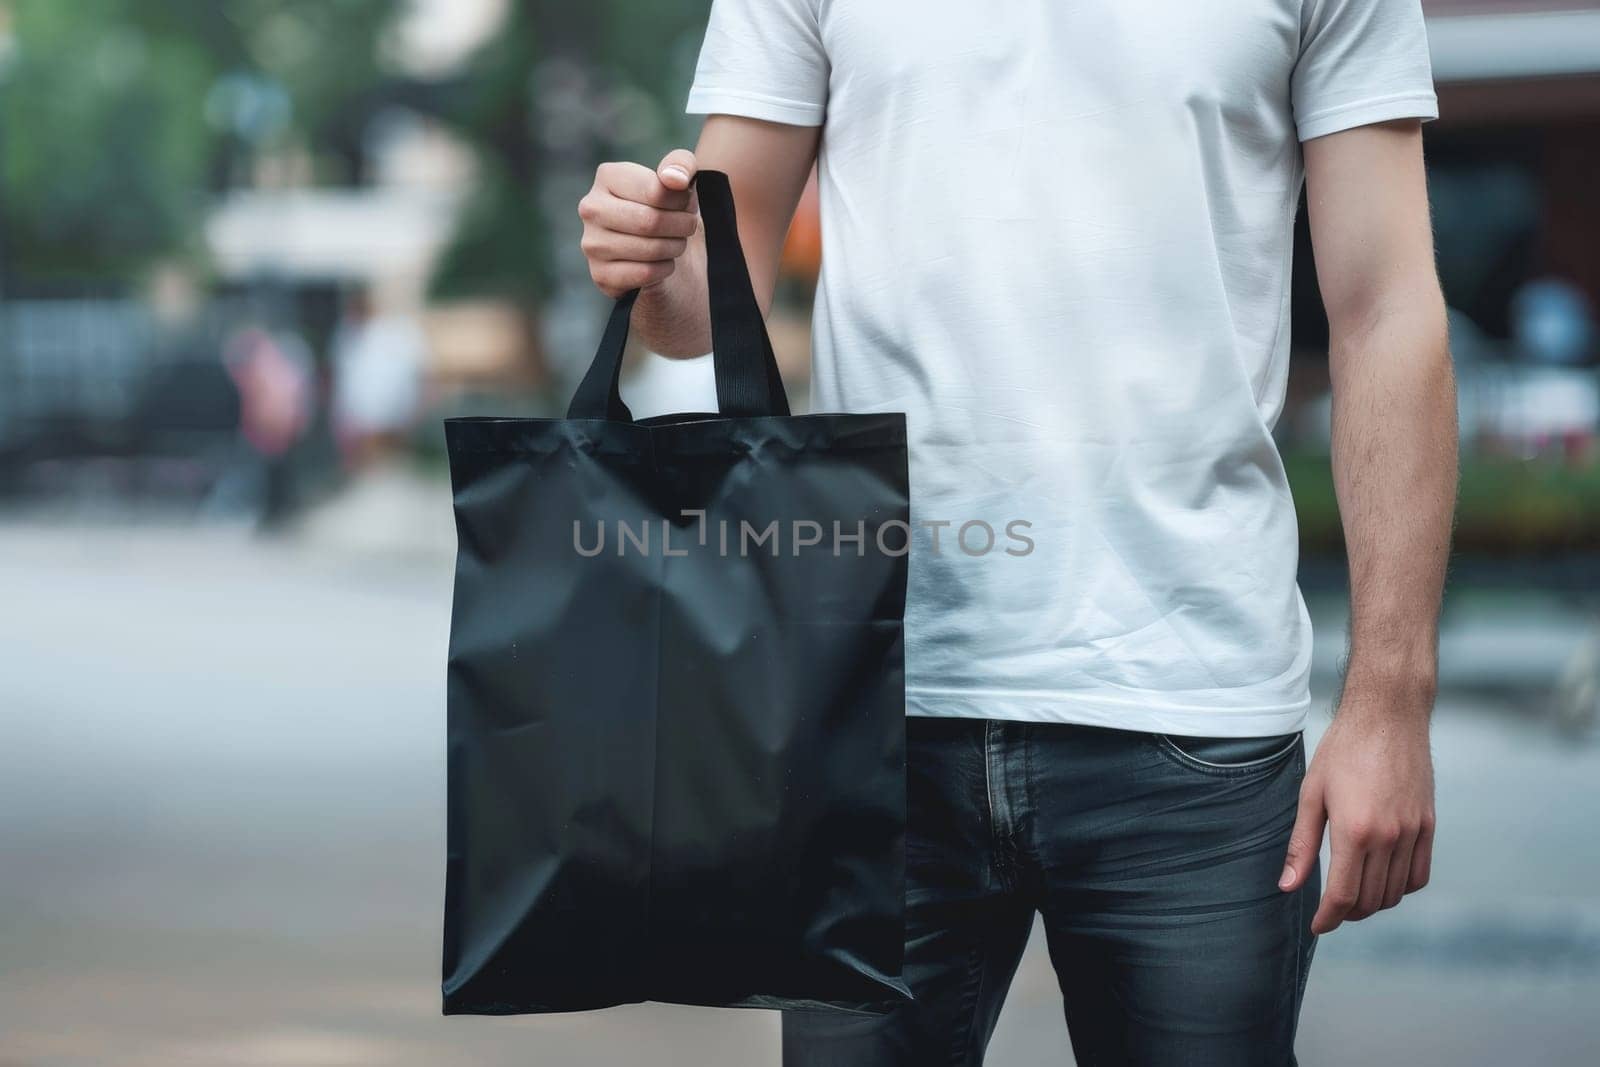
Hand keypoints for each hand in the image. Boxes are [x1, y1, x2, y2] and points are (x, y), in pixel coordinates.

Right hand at [578, 149, 700, 298]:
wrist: (661, 248)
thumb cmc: (669, 207)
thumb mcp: (681, 179)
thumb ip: (682, 165)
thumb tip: (674, 179)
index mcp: (607, 177)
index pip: (656, 191)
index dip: (682, 201)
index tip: (685, 204)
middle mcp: (591, 208)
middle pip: (650, 222)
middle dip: (681, 226)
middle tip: (688, 226)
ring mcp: (591, 243)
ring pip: (649, 250)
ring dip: (675, 247)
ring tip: (675, 242)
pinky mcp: (600, 274)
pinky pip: (645, 273)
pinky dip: (664, 269)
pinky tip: (662, 262)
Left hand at [1279, 686, 1435, 933]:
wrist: (1388, 717)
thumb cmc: (1342, 751)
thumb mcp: (1311, 795)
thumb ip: (1301, 845)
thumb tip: (1288, 885)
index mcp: (1355, 830)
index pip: (1344, 895)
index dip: (1328, 918)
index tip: (1317, 926)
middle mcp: (1389, 837)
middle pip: (1371, 900)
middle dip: (1348, 913)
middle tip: (1331, 909)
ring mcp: (1413, 832)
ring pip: (1396, 892)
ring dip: (1373, 903)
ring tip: (1353, 895)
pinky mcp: (1429, 825)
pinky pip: (1419, 874)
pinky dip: (1400, 887)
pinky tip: (1382, 879)